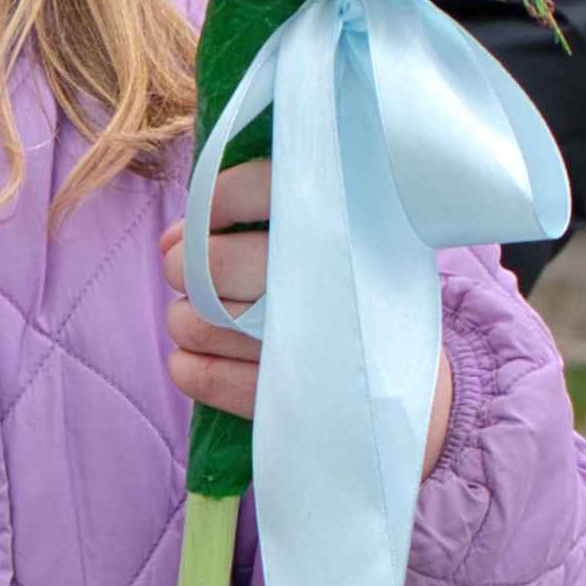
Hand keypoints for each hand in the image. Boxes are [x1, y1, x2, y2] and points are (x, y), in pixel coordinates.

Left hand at [162, 151, 454, 463]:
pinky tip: (188, 362)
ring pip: (199, 322)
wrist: (413, 383)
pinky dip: (190, 370)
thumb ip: (255, 221)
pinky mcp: (293, 397)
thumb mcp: (330, 235)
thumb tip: (172, 239)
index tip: (207, 220)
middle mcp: (327, 274)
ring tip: (198, 319)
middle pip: (212, 264)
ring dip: (185, 319)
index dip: (213, 203)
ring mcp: (311, 339)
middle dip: (185, 268)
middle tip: (188, 274)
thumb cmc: (348, 289)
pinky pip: (211, 380)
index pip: (259, 188)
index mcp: (344, 219)